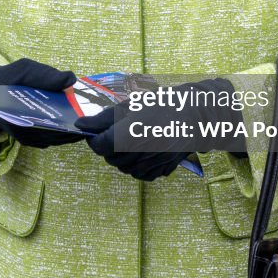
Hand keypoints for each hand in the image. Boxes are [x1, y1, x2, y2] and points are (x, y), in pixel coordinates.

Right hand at [0, 58, 79, 148]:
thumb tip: (71, 79)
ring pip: (57, 138)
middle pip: (57, 134)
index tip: (85, 115)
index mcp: (22, 115)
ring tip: (87, 117)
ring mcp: (28, 137)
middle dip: (74, 126)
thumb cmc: (7, 79)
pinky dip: (65, 130)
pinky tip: (75, 119)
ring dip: (72, 129)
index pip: (51, 124)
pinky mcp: (30, 138)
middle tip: (91, 117)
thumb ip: (46, 74)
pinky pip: (52, 138)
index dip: (71, 122)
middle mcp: (25, 132)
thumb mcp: (24, 69)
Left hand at [76, 78, 239, 180]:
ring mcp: (152, 164)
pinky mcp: (162, 171)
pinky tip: (143, 150)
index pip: (100, 145)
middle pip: (110, 158)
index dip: (95, 138)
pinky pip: (140, 174)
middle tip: (116, 131)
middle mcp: (141, 153)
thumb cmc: (164, 104)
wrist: (197, 115)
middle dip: (108, 146)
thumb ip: (104, 118)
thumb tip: (80, 125)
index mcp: (131, 133)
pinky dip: (136, 165)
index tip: (98, 130)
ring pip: (124, 168)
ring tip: (131, 140)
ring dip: (121, 156)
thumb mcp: (132, 105)